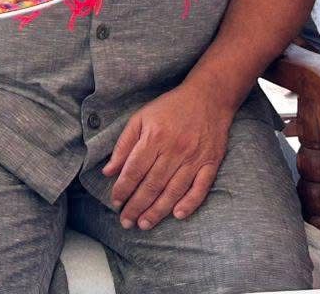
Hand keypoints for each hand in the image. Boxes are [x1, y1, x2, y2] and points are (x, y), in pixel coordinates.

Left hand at [103, 84, 231, 229]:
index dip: (123, 189)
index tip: (115, 202)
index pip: (134, 170)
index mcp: (154, 137)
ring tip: (144, 224)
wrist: (209, 96)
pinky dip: (189, 203)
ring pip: (173, 191)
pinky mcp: (211, 162)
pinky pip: (200, 188)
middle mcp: (174, 149)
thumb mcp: (141, 117)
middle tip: (126, 222)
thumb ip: (124, 144)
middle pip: (152, 185)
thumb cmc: (171, 107)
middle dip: (136, 206)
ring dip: (157, 211)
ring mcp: (194, 157)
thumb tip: (108, 171)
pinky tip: (177, 215)